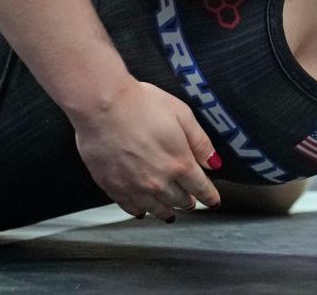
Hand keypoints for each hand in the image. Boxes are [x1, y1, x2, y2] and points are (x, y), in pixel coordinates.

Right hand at [71, 79, 222, 221]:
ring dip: (166, 211)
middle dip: (188, 201)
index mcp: (180, 163)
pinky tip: (141, 210)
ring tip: (170, 213)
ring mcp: (135, 187)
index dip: (210, 196)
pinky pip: (130, 207)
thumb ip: (200, 142)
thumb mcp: (182, 115)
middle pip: (179, 200)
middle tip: (191, 201)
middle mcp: (159, 181)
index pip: (201, 188)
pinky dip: (140, 210)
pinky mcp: (113, 187)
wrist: (102, 107)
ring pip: (156, 208)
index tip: (214, 201)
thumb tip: (214, 162)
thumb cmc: (141, 104)